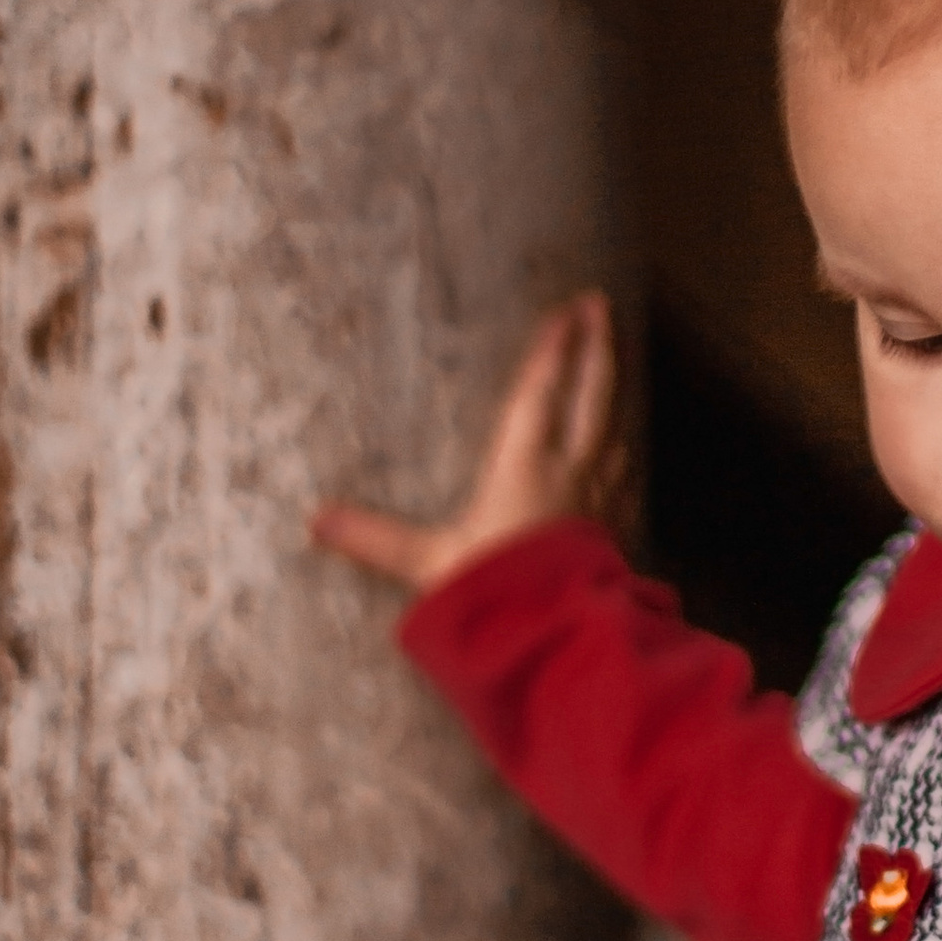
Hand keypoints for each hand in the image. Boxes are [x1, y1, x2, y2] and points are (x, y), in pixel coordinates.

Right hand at [310, 292, 623, 598]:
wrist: (563, 636)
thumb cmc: (497, 595)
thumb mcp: (430, 563)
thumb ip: (375, 540)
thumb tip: (315, 521)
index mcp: (524, 465)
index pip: (541, 392)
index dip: (552, 349)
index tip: (567, 310)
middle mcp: (569, 469)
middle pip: (591, 392)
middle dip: (596, 345)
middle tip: (601, 305)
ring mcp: (599, 495)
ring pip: (615, 423)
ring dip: (614, 385)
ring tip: (613, 357)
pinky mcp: (615, 523)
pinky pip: (625, 467)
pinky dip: (625, 442)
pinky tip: (625, 441)